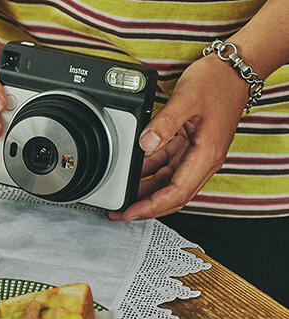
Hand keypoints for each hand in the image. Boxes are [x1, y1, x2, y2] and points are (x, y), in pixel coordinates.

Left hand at [109, 55, 248, 220]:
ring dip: (146, 192)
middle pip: (173, 195)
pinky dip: (150, 173)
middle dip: (146, 207)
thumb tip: (145, 144)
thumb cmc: (217, 81)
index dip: (152, 206)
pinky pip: (168, 167)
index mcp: (206, 155)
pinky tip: (132, 172)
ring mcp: (197, 154)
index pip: (177, 193)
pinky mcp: (190, 147)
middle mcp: (203, 160)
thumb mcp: (186, 98)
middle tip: (121, 212)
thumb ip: (164, 123)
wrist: (234, 69)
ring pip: (169, 183)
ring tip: (123, 196)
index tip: (131, 212)